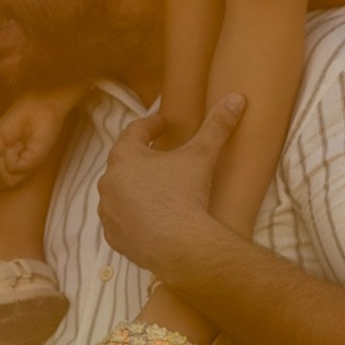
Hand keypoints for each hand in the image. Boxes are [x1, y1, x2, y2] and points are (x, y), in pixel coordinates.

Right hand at [0, 89, 77, 186]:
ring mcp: (27, 166)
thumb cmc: (20, 116)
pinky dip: (9, 157)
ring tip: (8, 147)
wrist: (38, 106)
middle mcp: (18, 168)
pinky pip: (14, 169)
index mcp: (8, 162)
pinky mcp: (34, 161)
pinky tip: (16, 145)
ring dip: (0, 165)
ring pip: (6, 182)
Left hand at [94, 97, 244, 296]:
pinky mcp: (114, 237)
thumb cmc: (185, 194)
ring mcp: (108, 212)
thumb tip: (236, 98)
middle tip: (159, 155)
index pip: (135, 131)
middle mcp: (109, 182)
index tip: (164, 124)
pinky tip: (146, 219)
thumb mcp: (202, 156)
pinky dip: (131, 217)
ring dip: (133, 188)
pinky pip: (120, 222)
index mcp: (125, 157)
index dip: (152, 124)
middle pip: (124, 162)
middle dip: (141, 157)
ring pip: (119, 193)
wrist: (178, 246)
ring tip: (153, 190)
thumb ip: (217, 126)